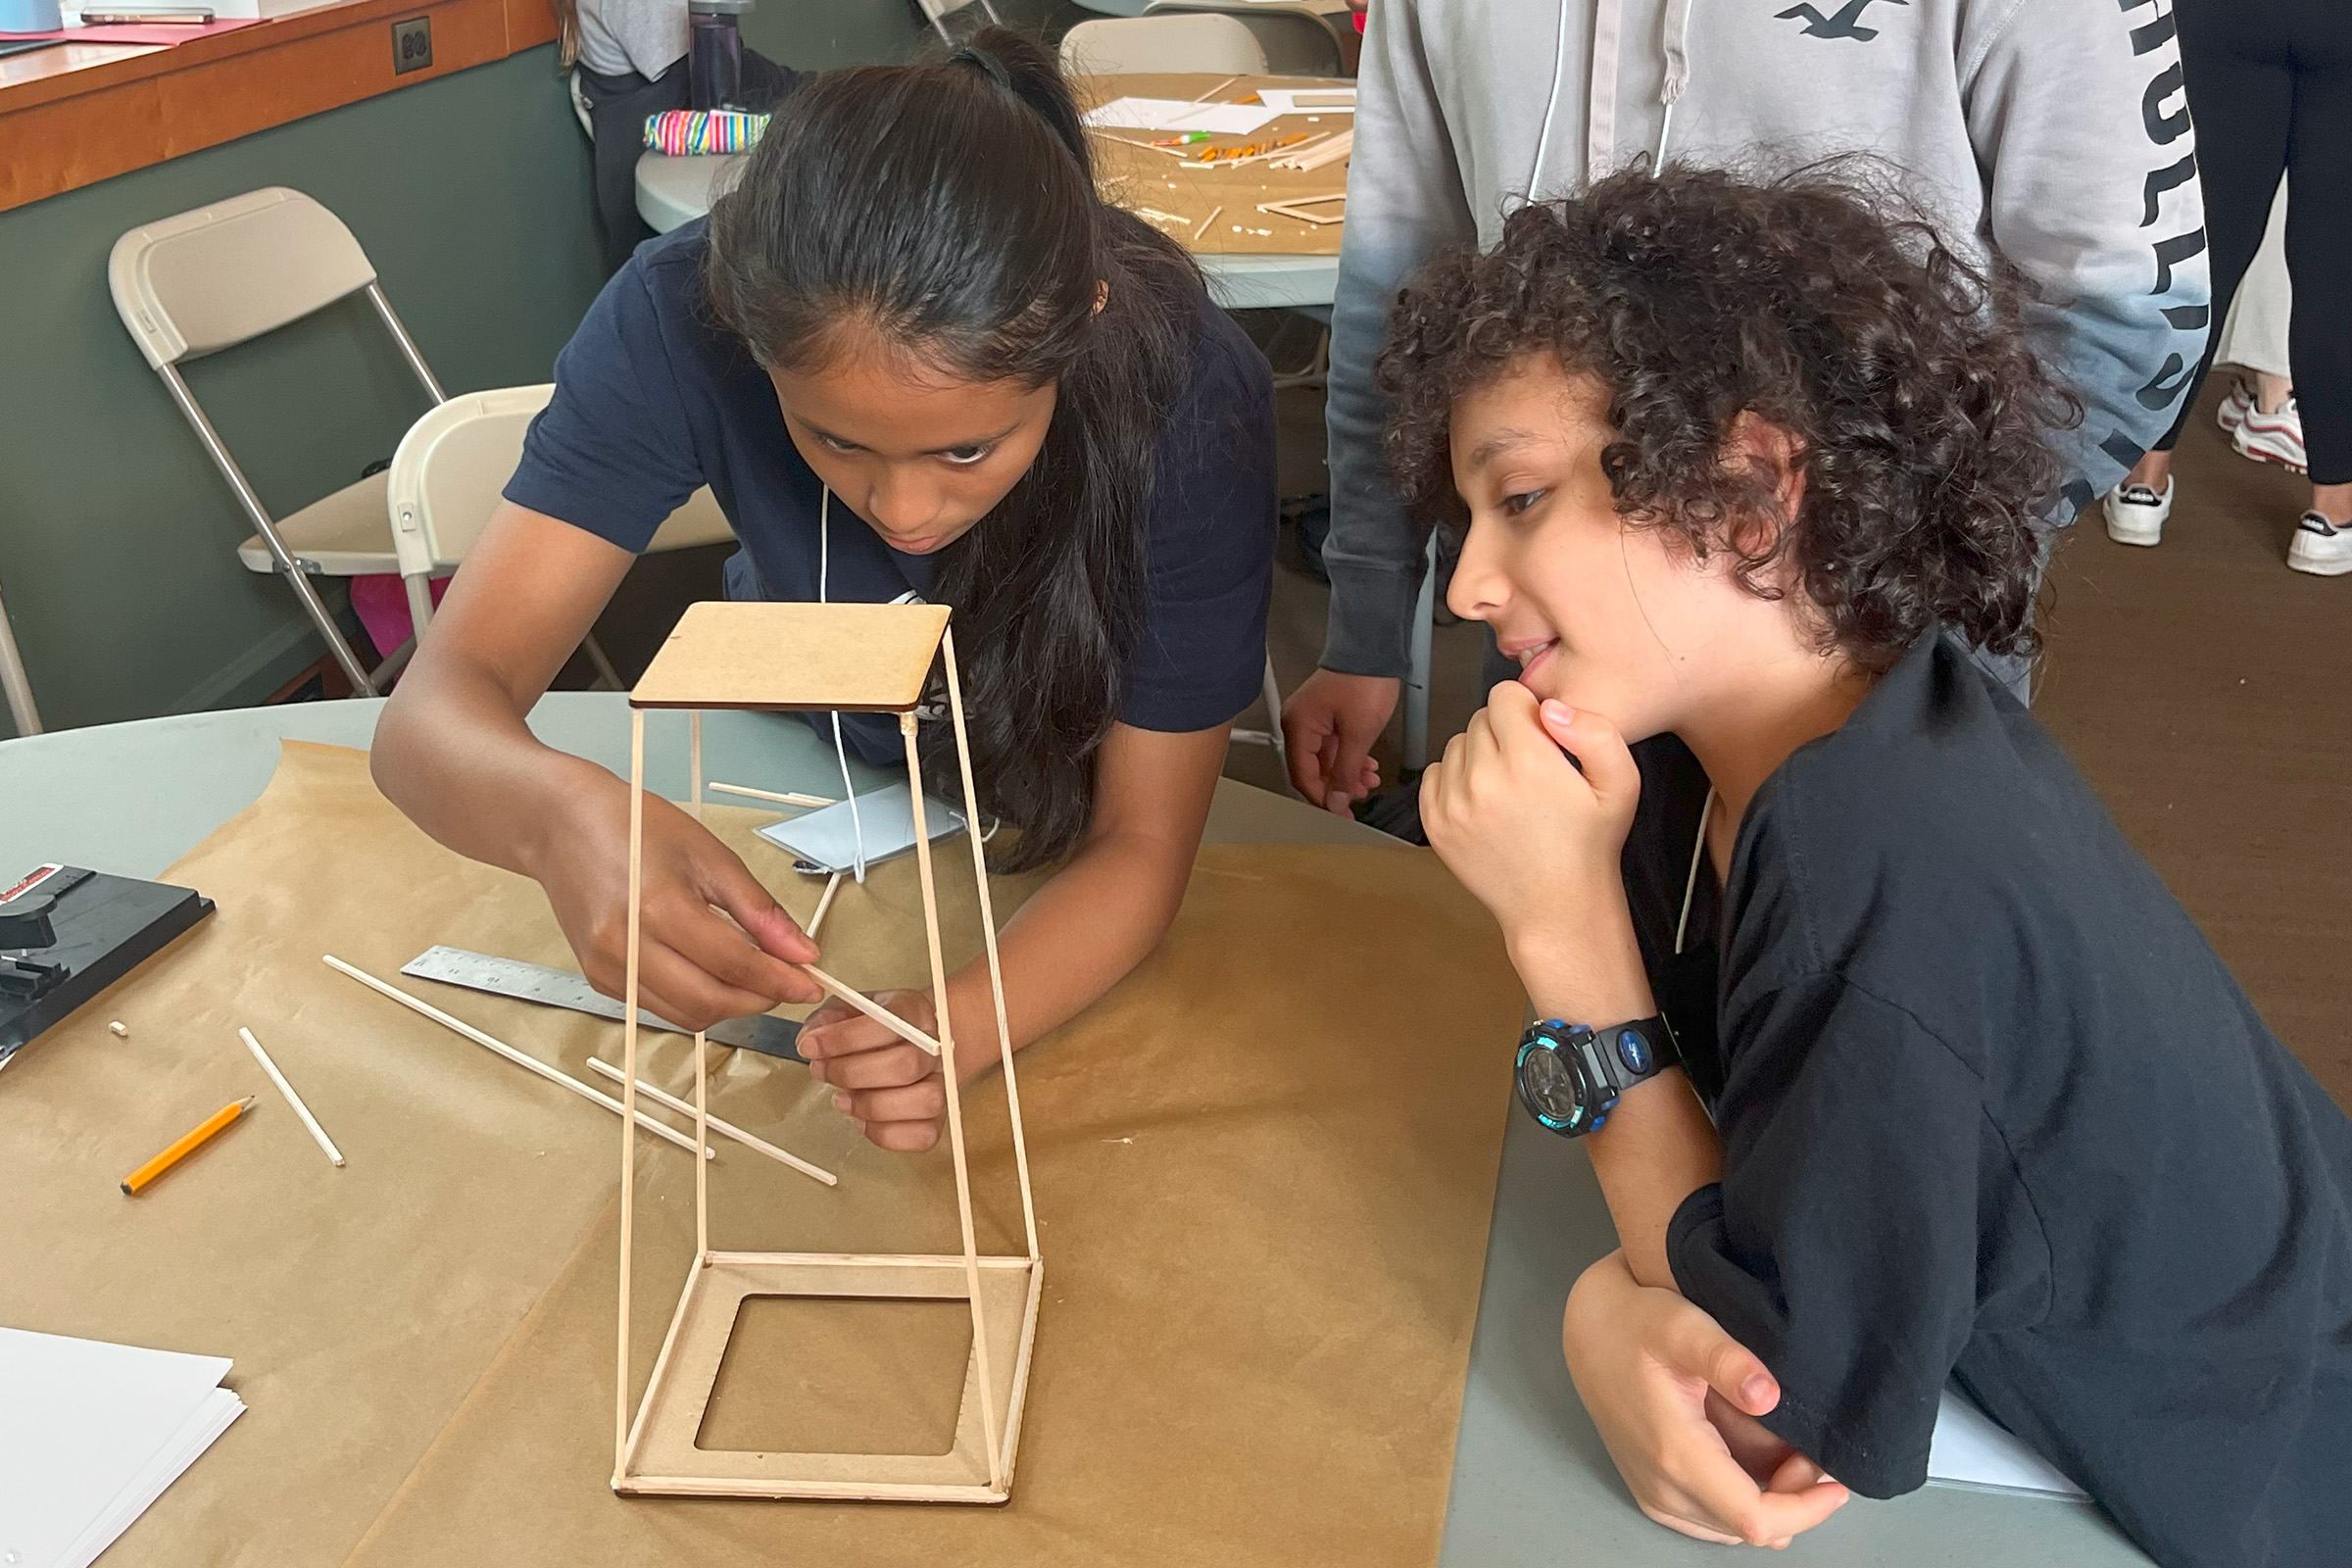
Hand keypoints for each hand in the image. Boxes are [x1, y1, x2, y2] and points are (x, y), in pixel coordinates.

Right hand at [530, 771, 821, 1031]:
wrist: (560, 825)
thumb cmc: (634, 827)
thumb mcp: (709, 855)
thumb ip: (758, 909)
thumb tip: (802, 952)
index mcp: (658, 908)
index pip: (734, 965)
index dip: (779, 981)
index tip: (810, 983)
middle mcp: (627, 947)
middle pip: (710, 1002)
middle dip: (757, 1000)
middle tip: (784, 981)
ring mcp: (607, 968)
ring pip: (684, 1015)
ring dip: (727, 1005)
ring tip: (750, 975)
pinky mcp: (597, 978)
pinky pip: (658, 1007)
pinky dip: (693, 999)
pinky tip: (707, 971)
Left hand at [800, 989, 952, 1152]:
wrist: (923, 1042)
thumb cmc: (882, 1027)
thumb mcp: (854, 1008)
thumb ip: (830, 1018)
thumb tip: (810, 1038)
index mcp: (915, 1013)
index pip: (889, 1022)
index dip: (845, 1037)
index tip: (810, 1046)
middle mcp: (937, 1050)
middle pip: (905, 1066)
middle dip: (852, 1073)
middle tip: (821, 1071)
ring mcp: (943, 1086)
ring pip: (922, 1102)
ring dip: (871, 1106)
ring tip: (840, 1099)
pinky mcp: (938, 1120)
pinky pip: (922, 1136)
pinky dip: (885, 1133)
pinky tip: (861, 1120)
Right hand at [1281, 669, 1395, 813]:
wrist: (1375, 649)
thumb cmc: (1364, 679)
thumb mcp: (1359, 733)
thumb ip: (1346, 771)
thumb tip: (1337, 800)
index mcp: (1298, 726)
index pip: (1303, 775)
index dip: (1322, 799)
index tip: (1340, 814)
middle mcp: (1299, 723)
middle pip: (1312, 770)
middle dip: (1337, 787)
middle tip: (1356, 801)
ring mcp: (1312, 719)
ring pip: (1325, 759)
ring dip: (1346, 774)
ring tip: (1367, 782)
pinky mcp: (1326, 716)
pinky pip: (1332, 746)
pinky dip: (1348, 759)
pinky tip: (1366, 766)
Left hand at [1420, 683, 1646, 1013]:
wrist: (1557, 907)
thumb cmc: (1589, 846)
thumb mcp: (1622, 784)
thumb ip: (1596, 732)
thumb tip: (1549, 708)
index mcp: (1528, 761)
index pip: (1504, 696)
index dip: (1526, 710)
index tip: (1541, 736)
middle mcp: (1483, 778)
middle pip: (1480, 718)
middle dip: (1504, 732)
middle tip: (1529, 767)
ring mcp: (1453, 803)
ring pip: (1456, 744)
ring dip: (1479, 755)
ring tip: (1508, 787)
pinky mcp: (1436, 824)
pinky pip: (1434, 774)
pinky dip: (1455, 780)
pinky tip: (1484, 800)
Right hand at [1564, 1252, 1849, 1548]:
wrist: (1590, 1329)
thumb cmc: (1639, 1321)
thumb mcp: (1684, 1325)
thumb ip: (1727, 1360)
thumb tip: (1769, 1396)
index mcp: (1676, 1456)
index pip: (1756, 1519)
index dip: (1806, 1510)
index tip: (1836, 1482)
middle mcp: (1662, 1490)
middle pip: (1750, 1530)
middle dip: (1794, 1500)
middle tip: (1809, 1449)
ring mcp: (1654, 1497)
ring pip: (1732, 1530)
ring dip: (1770, 1504)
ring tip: (1786, 1452)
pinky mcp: (1651, 1494)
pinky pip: (1712, 1522)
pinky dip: (1743, 1505)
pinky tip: (1754, 1466)